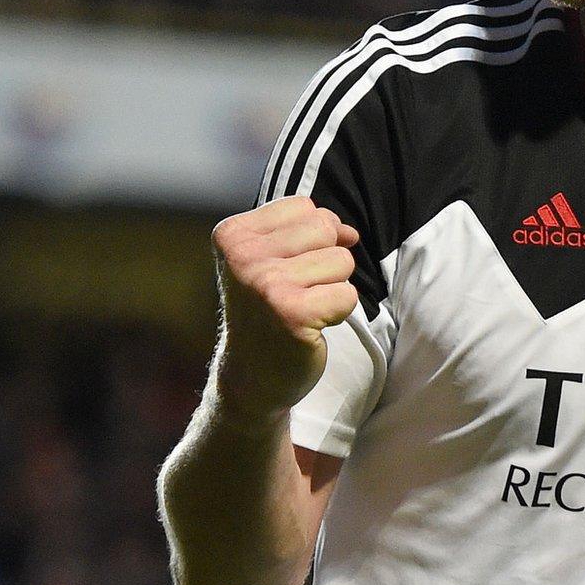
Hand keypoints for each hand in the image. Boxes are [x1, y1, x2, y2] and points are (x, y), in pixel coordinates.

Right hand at [211, 196, 361, 421]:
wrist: (249, 377)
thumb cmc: (266, 312)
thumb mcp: (269, 260)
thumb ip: (306, 232)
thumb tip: (350, 232)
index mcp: (233, 235)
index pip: (304, 207)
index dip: (312, 237)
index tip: (288, 268)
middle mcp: (244, 256)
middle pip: (325, 228)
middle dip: (326, 259)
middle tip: (298, 291)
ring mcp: (267, 285)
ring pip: (342, 260)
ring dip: (333, 286)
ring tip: (304, 308)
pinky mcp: (293, 314)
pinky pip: (348, 294)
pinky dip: (339, 311)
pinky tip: (312, 325)